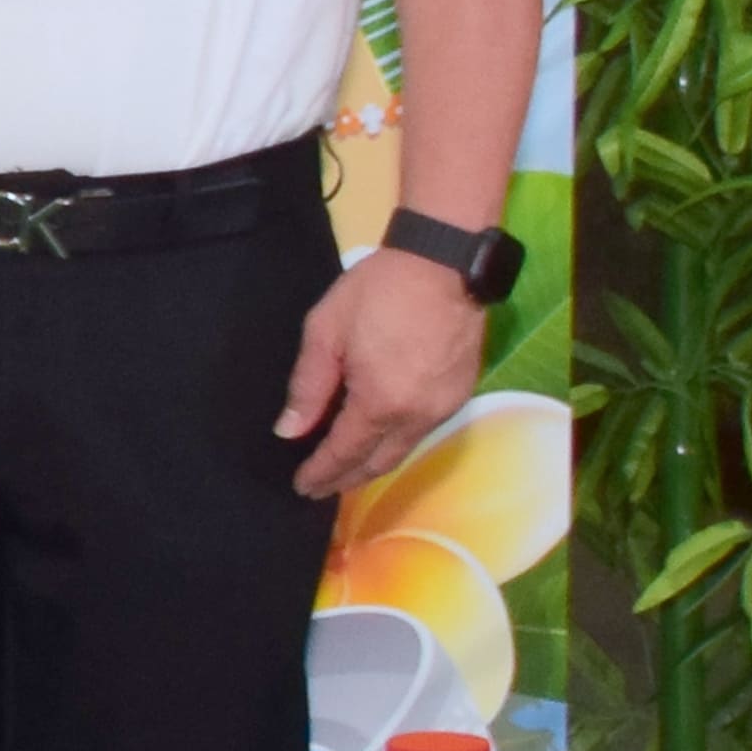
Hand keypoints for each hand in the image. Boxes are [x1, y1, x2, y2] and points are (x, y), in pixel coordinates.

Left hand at [282, 246, 486, 500]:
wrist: (443, 262)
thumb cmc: (376, 292)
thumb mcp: (325, 332)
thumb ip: (308, 386)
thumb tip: (289, 430)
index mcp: (380, 402)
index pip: (345, 453)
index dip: (322, 474)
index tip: (302, 488)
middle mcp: (417, 415)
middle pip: (378, 462)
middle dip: (347, 479)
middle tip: (321, 487)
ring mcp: (445, 405)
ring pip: (404, 450)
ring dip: (373, 464)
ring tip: (346, 470)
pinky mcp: (462, 392)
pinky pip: (424, 431)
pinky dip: (397, 442)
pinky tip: (380, 438)